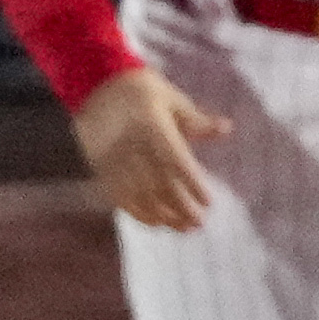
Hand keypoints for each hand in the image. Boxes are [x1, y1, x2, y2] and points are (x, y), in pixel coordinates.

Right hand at [73, 64, 227, 232]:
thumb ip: (196, 119)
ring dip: (165, 217)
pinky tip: (156, 224)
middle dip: (182, 209)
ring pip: (145, 199)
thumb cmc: (137, 91)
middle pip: (163, 188)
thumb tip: (226, 128)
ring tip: (183, 228)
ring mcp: (120, 167)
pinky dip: (142, 215)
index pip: (178, 165)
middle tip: (198, 224)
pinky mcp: (106, 175)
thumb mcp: (169, 97)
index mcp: (156, 132)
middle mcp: (138, 153)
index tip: (208, 202)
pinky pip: (125, 201)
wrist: (92, 91)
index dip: (193, 186)